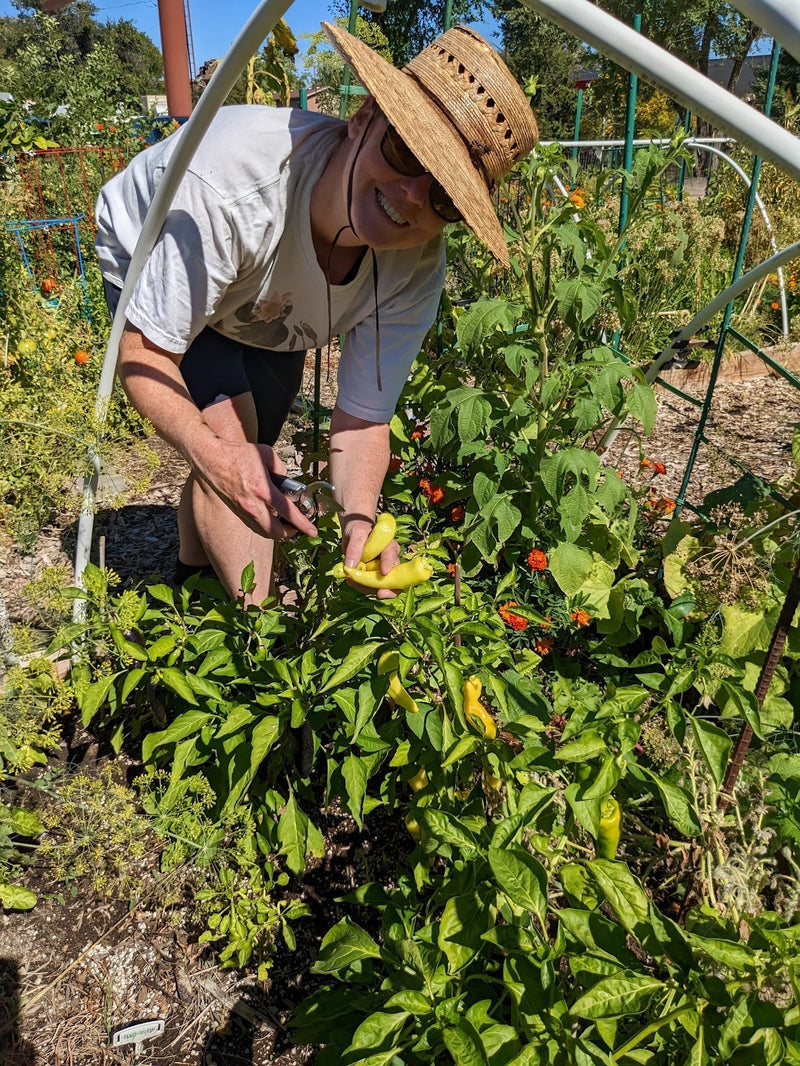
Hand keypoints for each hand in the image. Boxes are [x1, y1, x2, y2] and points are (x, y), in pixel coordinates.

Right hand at [198, 438, 317, 540]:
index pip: (287, 512)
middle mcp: (252, 504)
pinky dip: (266, 527)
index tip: (313, 531)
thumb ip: (281, 469)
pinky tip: (271, 519)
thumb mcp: (266, 454)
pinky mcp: (237, 511)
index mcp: (262, 489)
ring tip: (286, 525)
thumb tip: (287, 481)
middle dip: (290, 533)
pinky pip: (255, 526)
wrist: (212, 459)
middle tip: (298, 527)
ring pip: (264, 532)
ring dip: (278, 532)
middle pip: (275, 531)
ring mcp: (243, 510)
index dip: (302, 524)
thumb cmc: (239, 454)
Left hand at [343, 518, 400, 598]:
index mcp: (389, 546)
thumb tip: (350, 566)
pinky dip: (362, 587)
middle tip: (381, 594)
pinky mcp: (377, 577)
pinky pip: (372, 587)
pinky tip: (352, 580)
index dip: (388, 563)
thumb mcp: (355, 534)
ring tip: (351, 581)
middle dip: (390, 588)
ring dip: (369, 588)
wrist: (354, 535)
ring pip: (383, 585)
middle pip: (396, 576)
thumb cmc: (358, 530)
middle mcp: (391, 559)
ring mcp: (385, 570)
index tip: (384, 572)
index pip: (391, 555)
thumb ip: (354, 548)